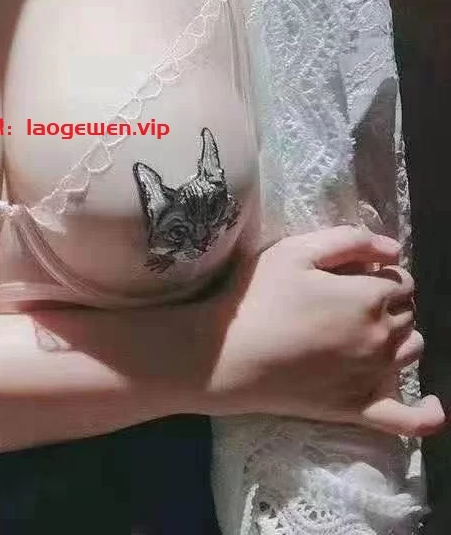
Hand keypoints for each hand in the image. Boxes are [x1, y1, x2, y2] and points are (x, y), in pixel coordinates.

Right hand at [207, 226, 443, 435]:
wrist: (229, 355)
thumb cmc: (258, 297)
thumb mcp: (295, 251)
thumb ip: (349, 240)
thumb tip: (393, 249)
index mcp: (369, 297)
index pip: (400, 280)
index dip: (380, 273)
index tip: (352, 274)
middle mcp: (383, 337)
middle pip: (407, 313)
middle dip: (388, 302)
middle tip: (346, 300)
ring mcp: (374, 376)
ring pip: (412, 351)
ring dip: (399, 337)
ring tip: (363, 332)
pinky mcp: (359, 408)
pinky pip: (410, 420)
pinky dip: (427, 414)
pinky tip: (432, 406)